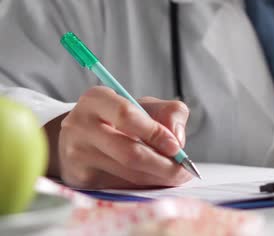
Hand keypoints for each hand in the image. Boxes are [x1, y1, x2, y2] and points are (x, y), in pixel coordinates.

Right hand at [58, 87, 192, 188]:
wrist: (80, 137)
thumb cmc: (120, 119)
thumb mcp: (145, 105)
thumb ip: (170, 113)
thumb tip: (177, 139)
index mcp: (96, 99)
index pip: (126, 116)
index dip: (155, 133)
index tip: (177, 147)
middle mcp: (80, 125)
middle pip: (129, 152)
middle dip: (163, 166)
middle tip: (183, 171)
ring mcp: (77, 154)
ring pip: (127, 174)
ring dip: (158, 178)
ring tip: (175, 176)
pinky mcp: (80, 178)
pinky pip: (121, 187)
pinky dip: (144, 186)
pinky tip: (155, 180)